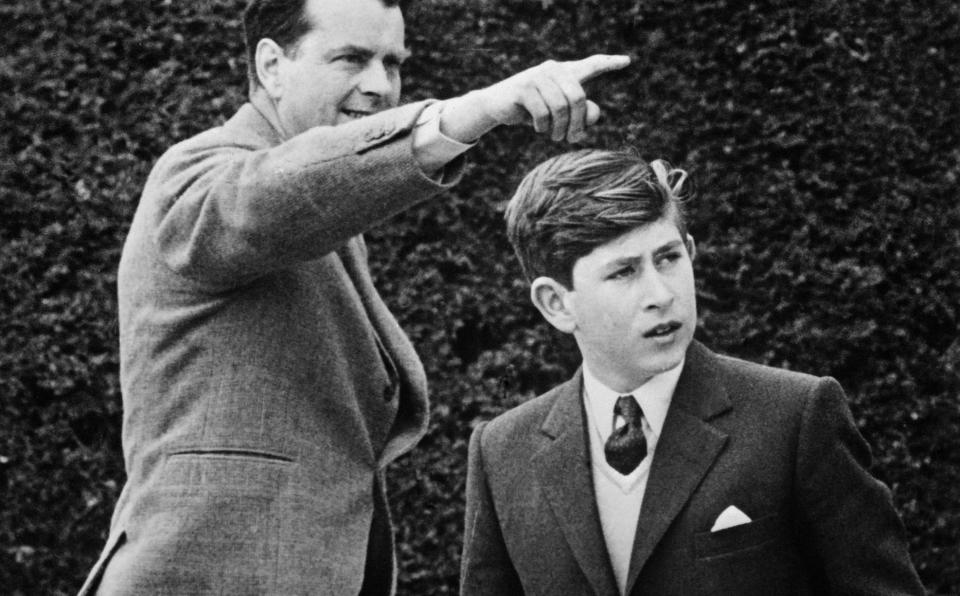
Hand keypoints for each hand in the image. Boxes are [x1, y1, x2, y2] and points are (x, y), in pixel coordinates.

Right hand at [441, 54, 630, 143]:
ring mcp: (537, 75)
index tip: (627, 62)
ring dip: (559, 128)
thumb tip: (593, 114)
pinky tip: (539, 130)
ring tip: (555, 137)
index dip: (609, 64)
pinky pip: (542, 112)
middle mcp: (553, 68)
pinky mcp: (523, 87)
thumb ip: (581, 114)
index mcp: (565, 72)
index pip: (591, 65)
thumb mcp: (558, 115)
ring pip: (561, 107)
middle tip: (572, 139)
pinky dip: (543, 127)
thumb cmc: (533, 110)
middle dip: (577, 123)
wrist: (497, 106)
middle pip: (578, 98)